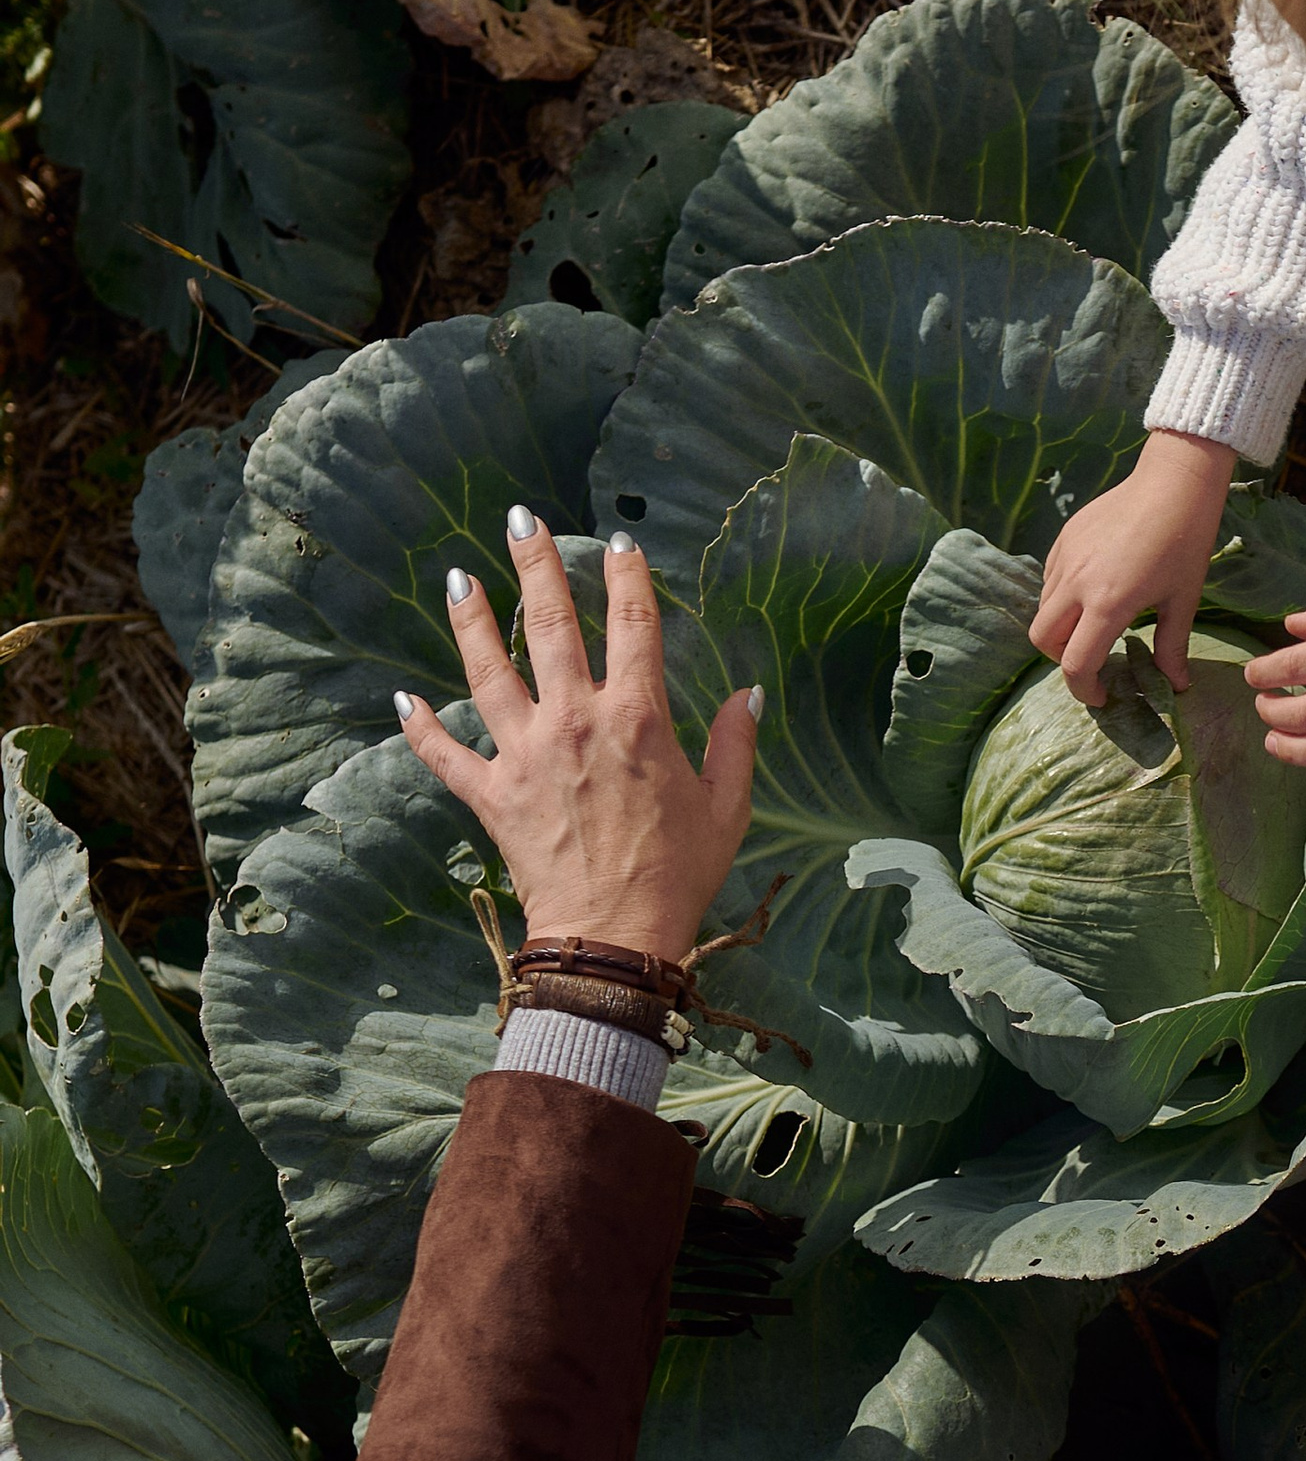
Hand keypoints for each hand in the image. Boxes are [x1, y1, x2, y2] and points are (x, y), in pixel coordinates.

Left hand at [395, 508, 757, 958]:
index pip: (634, 627)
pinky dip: (421, 729)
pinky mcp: (492, 796)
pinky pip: (447, 756)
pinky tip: (403, 699)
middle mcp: (574, 722)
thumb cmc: (678, 876)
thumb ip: (736, 745)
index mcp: (637, 719)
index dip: (630, 580)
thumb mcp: (727, 809)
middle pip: (551, 627)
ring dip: (471, 621)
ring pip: (488, 673)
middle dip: (536, 567)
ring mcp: (524, 756)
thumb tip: (748, 695)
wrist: (614, 940)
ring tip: (456, 577)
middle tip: (522, 520)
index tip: (621, 547)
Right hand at [1030, 429, 1237, 703]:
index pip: (1076, 664)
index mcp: (1108, 604)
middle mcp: (1077, 584)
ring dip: (1061, 628)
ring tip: (1094, 626)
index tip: (1102, 695)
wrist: (1173, 482)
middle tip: (1093, 661)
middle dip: (1062, 660)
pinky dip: (1062, 598)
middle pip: (1043, 640)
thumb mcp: (1182, 600)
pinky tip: (1093, 591)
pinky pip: (1050, 580)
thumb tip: (1177, 686)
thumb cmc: (1185, 542)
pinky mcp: (1064, 539)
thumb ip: (1172, 646)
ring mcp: (1066, 559)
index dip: (1085, 689)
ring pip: (1043, 609)